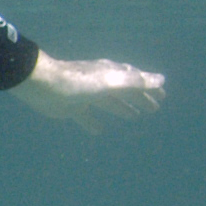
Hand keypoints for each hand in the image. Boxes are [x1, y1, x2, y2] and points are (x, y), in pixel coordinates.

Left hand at [12, 51, 166, 132]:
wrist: (42, 85)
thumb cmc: (79, 81)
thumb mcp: (111, 81)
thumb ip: (135, 81)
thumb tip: (161, 79)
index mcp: (111, 73)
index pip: (136, 80)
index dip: (150, 87)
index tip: (163, 95)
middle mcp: (100, 82)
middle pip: (124, 91)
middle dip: (140, 99)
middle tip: (154, 109)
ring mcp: (85, 95)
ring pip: (108, 103)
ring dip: (122, 109)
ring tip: (134, 117)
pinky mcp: (70, 107)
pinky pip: (85, 116)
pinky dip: (93, 123)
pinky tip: (99, 131)